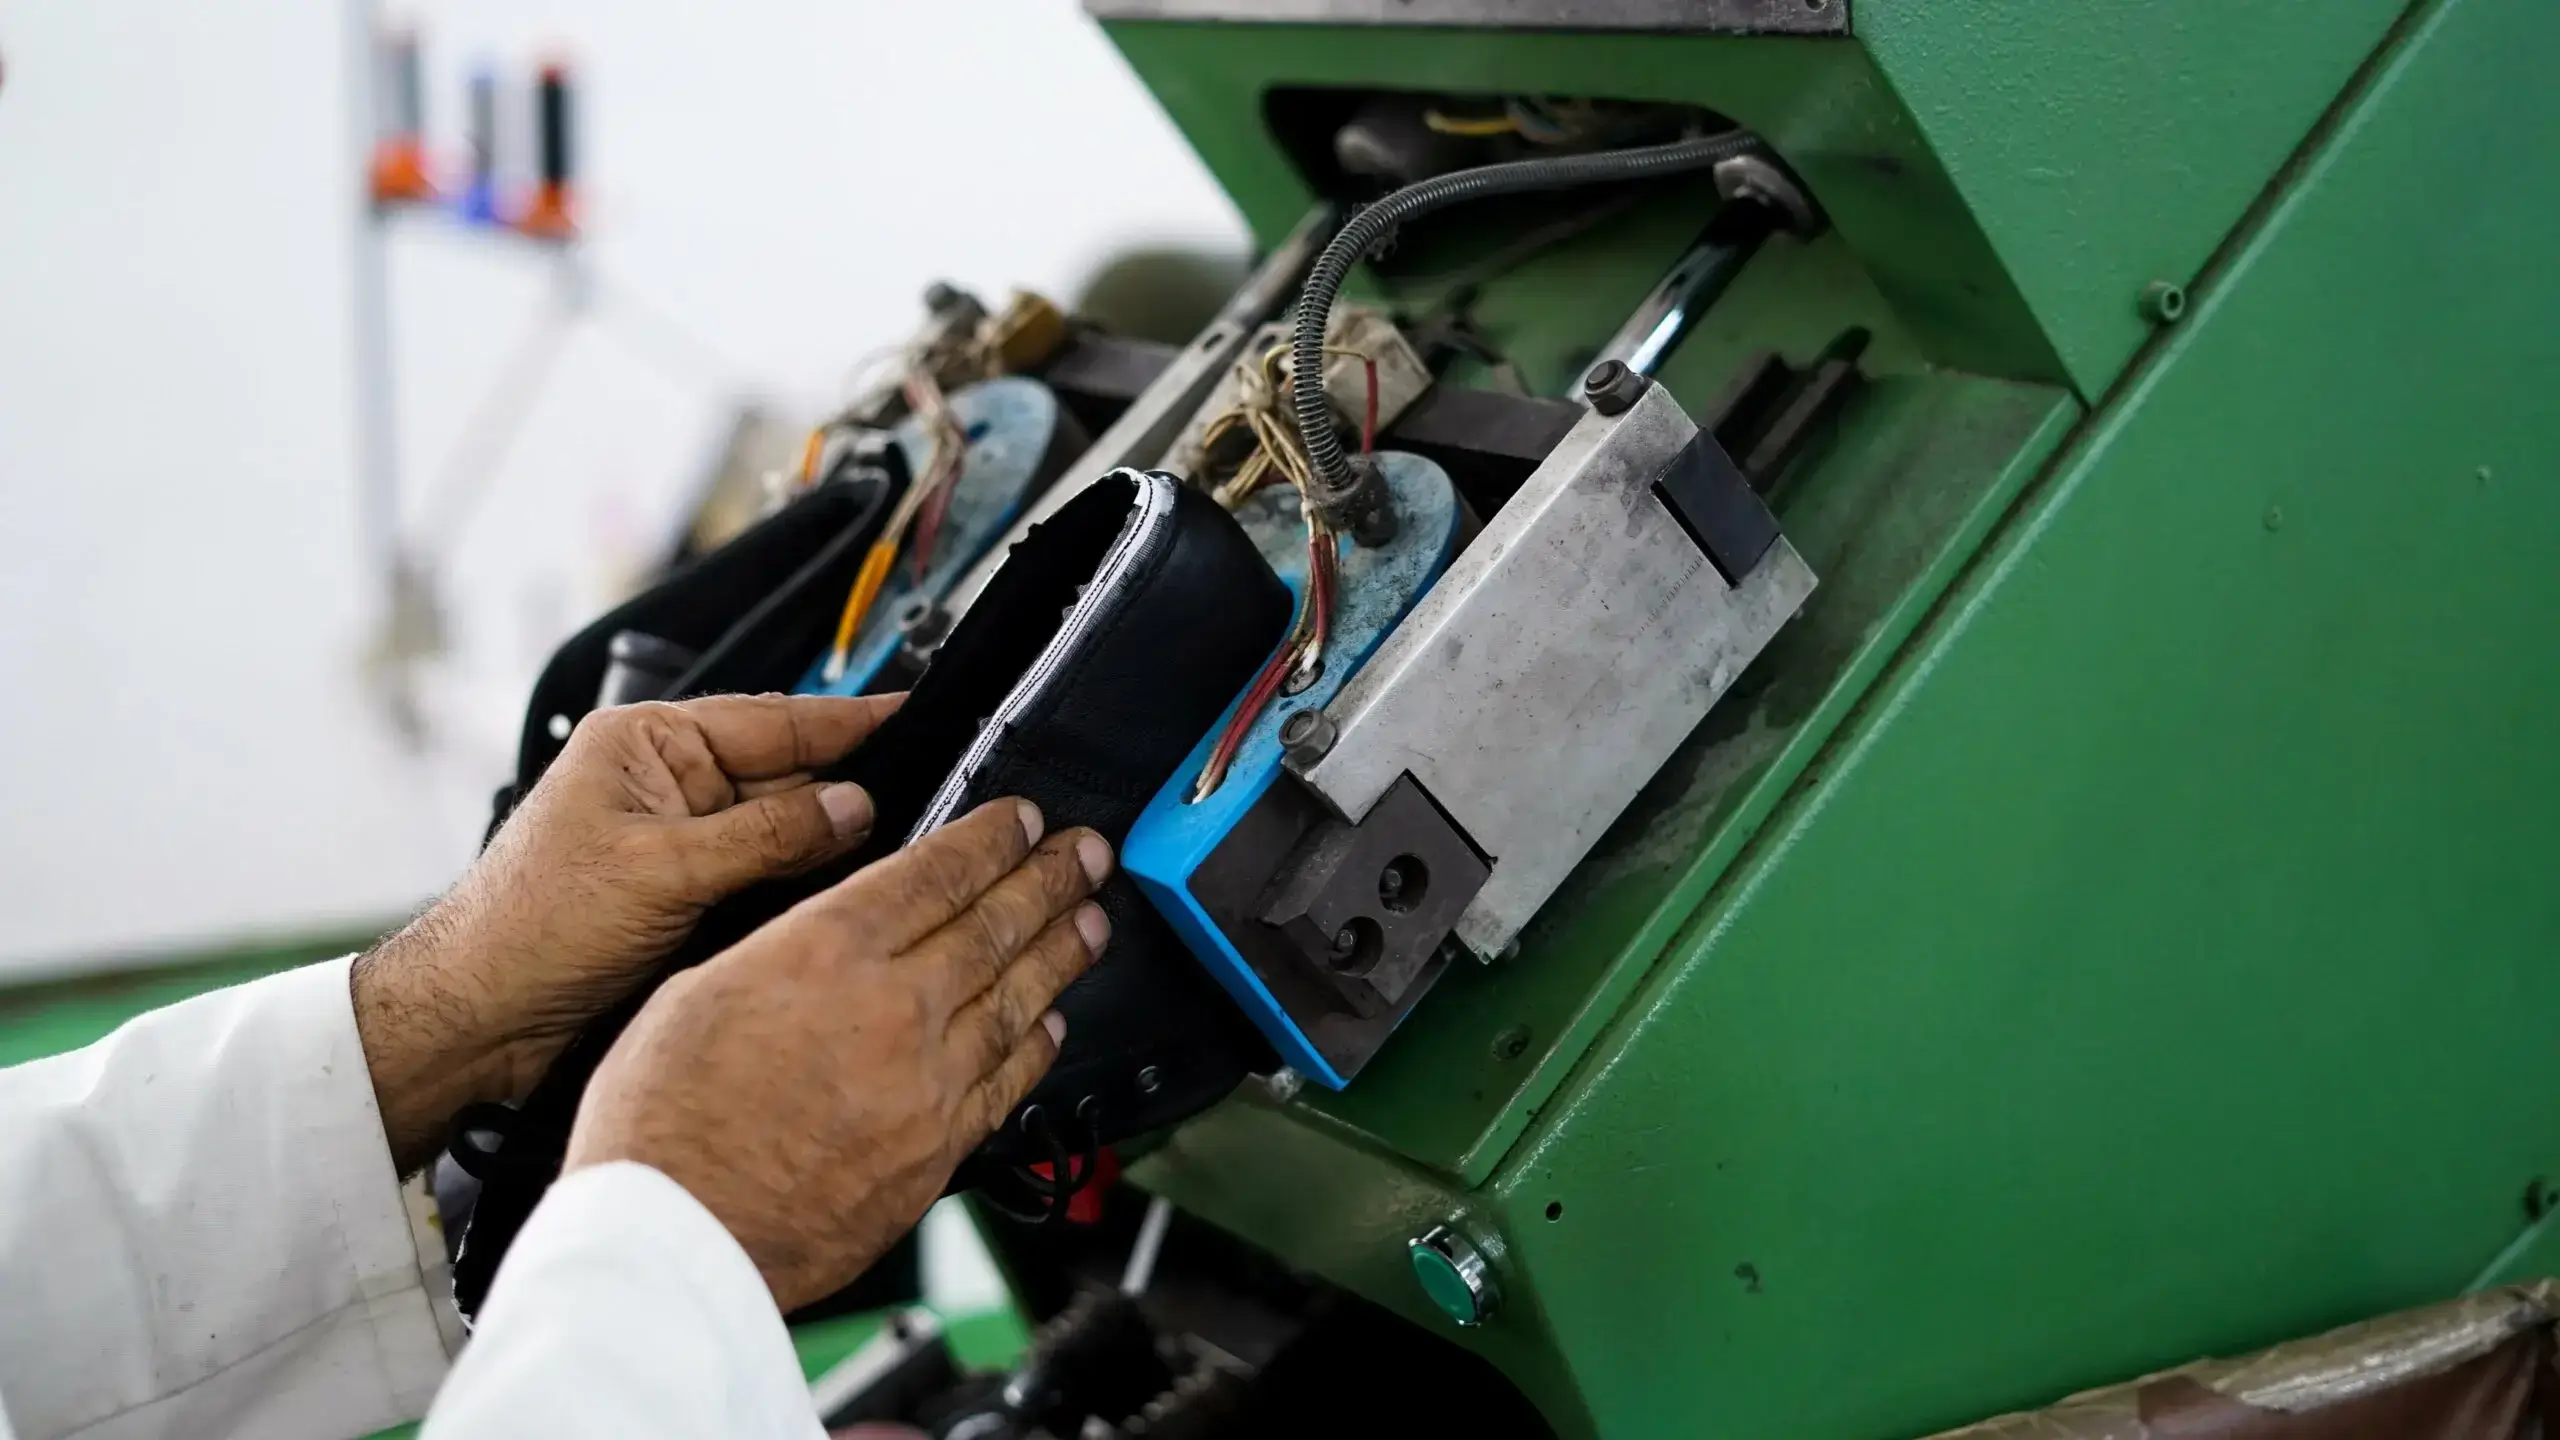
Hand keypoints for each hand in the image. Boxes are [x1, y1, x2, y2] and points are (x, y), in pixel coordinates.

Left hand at [353, 692, 902, 1171]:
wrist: (477, 1016)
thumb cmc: (528, 927)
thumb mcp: (662, 869)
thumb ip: (767, 835)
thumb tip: (853, 805)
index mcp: (647, 744)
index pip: (774, 719)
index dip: (850, 721)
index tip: (916, 715)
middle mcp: (668, 784)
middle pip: (788, 774)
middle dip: (851, 788)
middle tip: (936, 798)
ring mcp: (680, 841)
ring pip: (783, 831)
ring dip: (831, 843)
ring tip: (907, 848)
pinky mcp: (686, 896)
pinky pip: (765, 878)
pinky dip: (802, 886)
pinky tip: (847, 897)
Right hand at [564, 797, 1111, 1311]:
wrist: (678, 1239)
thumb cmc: (662, 1124)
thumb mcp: (696, 990)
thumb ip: (783, 954)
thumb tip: (826, 939)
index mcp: (825, 953)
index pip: (934, 874)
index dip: (990, 840)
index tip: (1023, 820)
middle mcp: (891, 1009)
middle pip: (993, 926)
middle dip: (1049, 880)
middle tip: (1087, 853)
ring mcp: (925, 1083)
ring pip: (1016, 999)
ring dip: (1061, 953)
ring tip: (1092, 919)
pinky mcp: (937, 1150)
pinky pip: (1007, 1082)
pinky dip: (1037, 1045)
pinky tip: (1055, 1022)